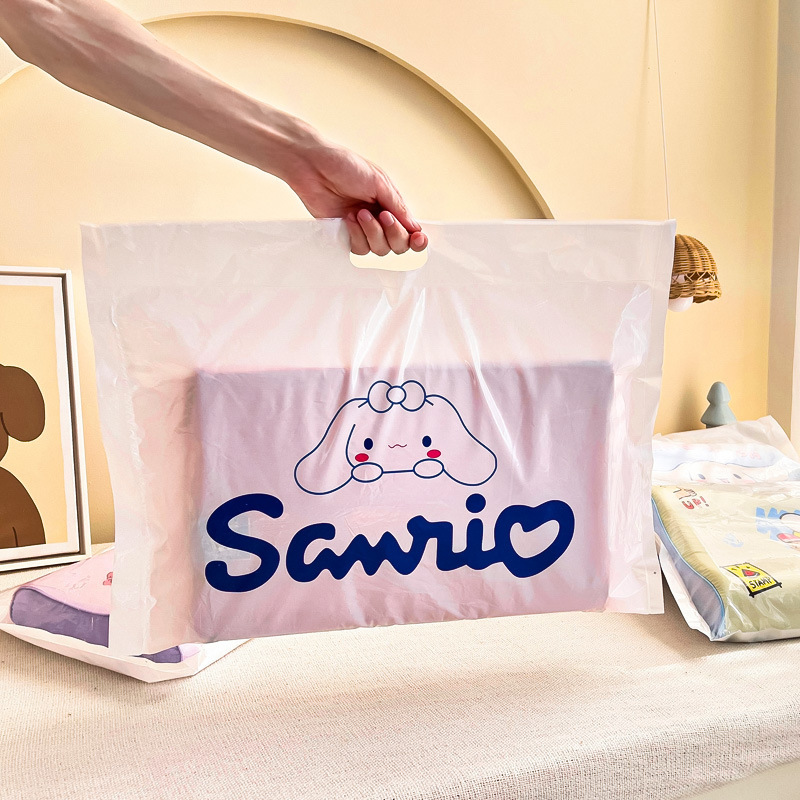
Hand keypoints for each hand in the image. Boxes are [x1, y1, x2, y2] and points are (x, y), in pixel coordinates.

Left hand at [285, 139, 427, 255]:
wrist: (312, 165)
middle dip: (393, 233)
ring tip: (359, 213)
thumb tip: (415, 227)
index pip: (410, 230)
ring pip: (379, 250)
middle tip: (383, 215)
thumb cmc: (344, 164)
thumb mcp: (378, 181)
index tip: (419, 239)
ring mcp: (362, 229)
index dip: (417, 240)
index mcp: (391, 204)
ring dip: (372, 232)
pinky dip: (356, 236)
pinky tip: (348, 219)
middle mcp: (379, 220)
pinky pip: (359, 250)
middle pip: (398, 245)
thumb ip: (398, 206)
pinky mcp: (344, 236)